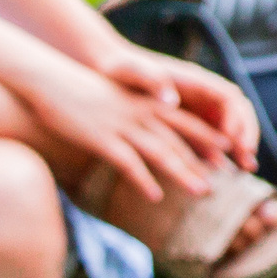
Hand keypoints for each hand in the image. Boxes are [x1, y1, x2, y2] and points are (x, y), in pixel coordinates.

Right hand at [17, 55, 228, 203]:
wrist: (49, 81)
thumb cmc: (79, 94)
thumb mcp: (113, 102)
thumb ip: (132, 116)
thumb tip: (144, 134)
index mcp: (144, 104)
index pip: (185, 122)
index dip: (207, 139)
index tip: (226, 156)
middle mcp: (139, 114)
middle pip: (180, 139)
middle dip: (204, 160)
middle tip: (227, 179)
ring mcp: (122, 126)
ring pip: (161, 152)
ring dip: (184, 173)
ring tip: (203, 192)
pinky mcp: (101, 138)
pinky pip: (128, 163)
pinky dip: (143, 180)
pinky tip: (155, 196)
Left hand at [131, 52, 258, 172]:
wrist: (110, 69)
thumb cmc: (122, 68)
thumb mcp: (134, 71)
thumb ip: (153, 81)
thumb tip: (172, 100)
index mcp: (194, 80)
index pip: (228, 97)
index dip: (235, 118)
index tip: (232, 140)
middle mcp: (202, 93)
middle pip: (237, 112)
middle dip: (246, 134)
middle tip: (248, 159)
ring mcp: (196, 108)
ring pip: (227, 127)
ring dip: (239, 147)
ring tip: (246, 170)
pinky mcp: (187, 122)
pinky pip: (209, 139)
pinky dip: (219, 154)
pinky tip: (222, 172)